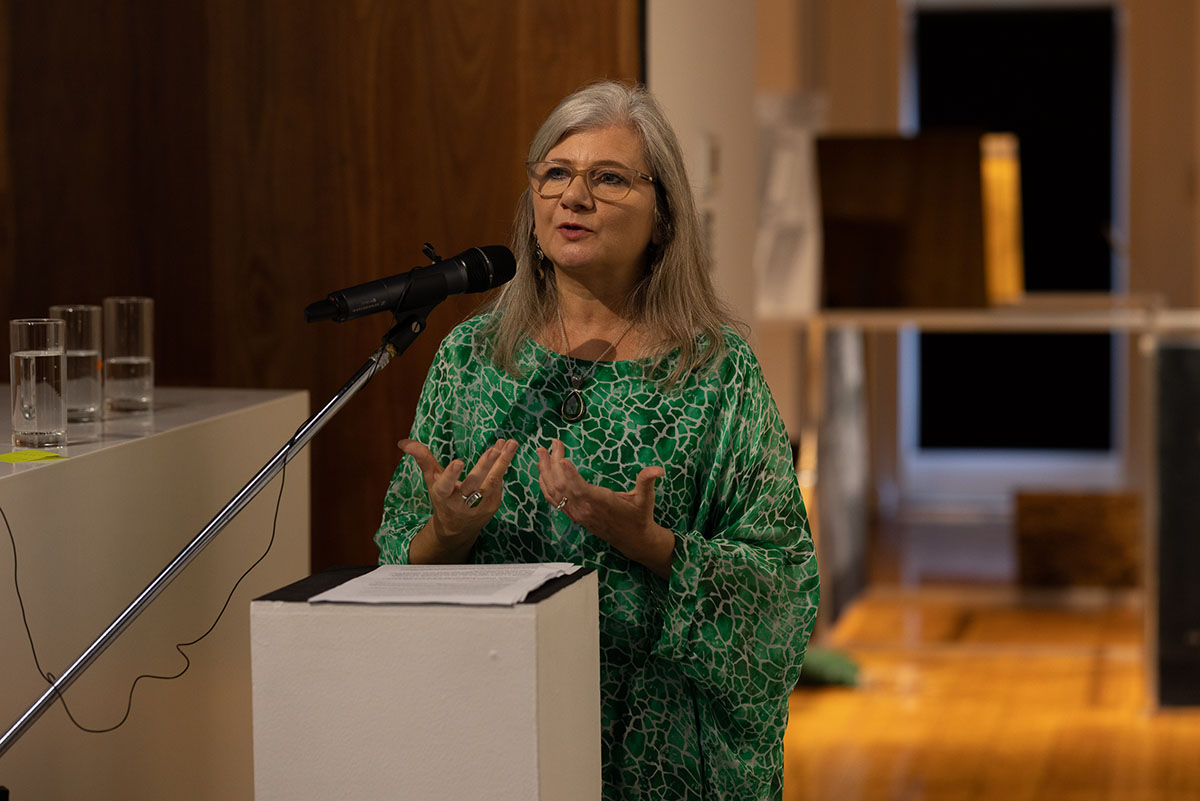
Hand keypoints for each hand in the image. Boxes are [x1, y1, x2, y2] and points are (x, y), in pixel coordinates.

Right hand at [401, 438, 518, 560]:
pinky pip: (499, 483)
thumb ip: (422, 459)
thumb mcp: (431, 479)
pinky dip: (503, 465)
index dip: (451, 475)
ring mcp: (478, 506)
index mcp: (443, 495)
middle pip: (473, 484)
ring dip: (502, 462)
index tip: (459, 462)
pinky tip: (507, 449)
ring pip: (491, 482)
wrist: (457, 528)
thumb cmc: (443, 497)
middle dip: (483, 467)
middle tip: (493, 450)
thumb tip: (402, 442)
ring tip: (510, 443)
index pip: (446, 485)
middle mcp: (460, 503)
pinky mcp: (492, 506)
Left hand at [536, 439, 674, 577]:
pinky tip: (542, 472)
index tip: (561, 458)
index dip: (570, 474)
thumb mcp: (646, 499)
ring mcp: (576, 513)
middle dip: (553, 463)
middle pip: (562, 485)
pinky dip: (544, 485)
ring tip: (540, 452)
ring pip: (554, 492)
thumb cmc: (639, 517)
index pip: (581, 488)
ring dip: (545, 471)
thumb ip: (647, 482)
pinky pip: (553, 500)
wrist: (632, 540)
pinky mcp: (573, 515)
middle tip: (553, 443)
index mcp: (600, 503)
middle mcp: (584, 509)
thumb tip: (659, 469)